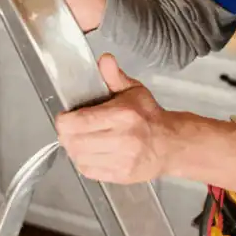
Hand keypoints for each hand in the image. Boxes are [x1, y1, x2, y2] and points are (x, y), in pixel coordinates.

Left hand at [55, 54, 173, 183]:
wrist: (171, 144)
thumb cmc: (150, 117)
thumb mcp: (134, 90)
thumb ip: (114, 76)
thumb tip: (105, 59)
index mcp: (123, 115)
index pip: (79, 122)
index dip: (64, 121)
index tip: (64, 117)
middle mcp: (123, 139)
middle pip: (75, 142)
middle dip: (66, 135)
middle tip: (68, 130)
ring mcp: (122, 160)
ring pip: (79, 158)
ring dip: (73, 149)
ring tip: (78, 140)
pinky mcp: (121, 175)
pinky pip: (89, 171)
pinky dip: (83, 162)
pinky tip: (89, 153)